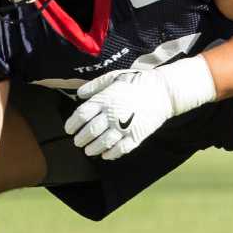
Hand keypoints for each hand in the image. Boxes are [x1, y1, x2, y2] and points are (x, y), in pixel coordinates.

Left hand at [64, 65, 182, 159]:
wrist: (163, 91)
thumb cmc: (137, 82)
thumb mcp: (114, 77)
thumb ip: (95, 85)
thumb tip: (79, 94)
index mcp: (105, 99)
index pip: (81, 115)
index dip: (72, 124)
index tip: (69, 129)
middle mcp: (112, 114)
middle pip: (90, 131)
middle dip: (80, 139)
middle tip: (77, 142)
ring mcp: (125, 127)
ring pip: (103, 143)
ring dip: (93, 149)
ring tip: (88, 151)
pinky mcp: (136, 136)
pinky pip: (120, 149)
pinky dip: (111, 154)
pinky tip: (106, 155)